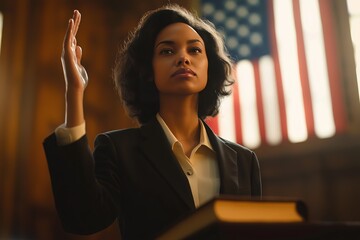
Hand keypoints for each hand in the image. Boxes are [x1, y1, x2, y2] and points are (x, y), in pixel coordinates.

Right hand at [61, 10, 86, 126]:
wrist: (76, 87)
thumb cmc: (78, 78)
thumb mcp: (79, 65)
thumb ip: (78, 55)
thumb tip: (79, 46)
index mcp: (70, 53)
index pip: (73, 38)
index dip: (75, 29)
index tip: (77, 20)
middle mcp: (67, 52)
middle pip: (71, 34)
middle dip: (75, 23)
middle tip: (77, 12)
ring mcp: (66, 52)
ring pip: (70, 35)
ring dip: (73, 24)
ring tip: (76, 14)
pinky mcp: (67, 54)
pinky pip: (68, 39)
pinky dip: (69, 31)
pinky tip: (71, 22)